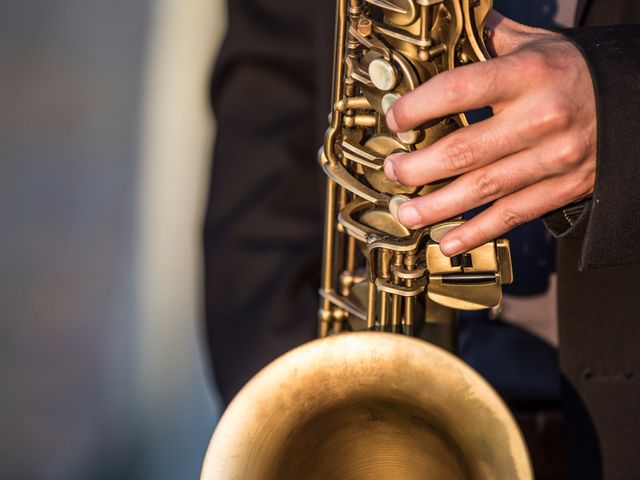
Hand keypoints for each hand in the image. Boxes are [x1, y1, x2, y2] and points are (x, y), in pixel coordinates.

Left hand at [383, 11, 596, 256]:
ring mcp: (555, 157)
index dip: (418, 107)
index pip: (460, 89)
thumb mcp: (535, 44)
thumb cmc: (573, 71)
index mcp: (529, 73)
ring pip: (484, 189)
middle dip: (418, 167)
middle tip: (392, 171)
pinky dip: (477, 232)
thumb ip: (489, 40)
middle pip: (464, 150)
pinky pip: (514, 214)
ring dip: (437, 207)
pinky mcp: (565, 188)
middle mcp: (542, 117)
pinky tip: (447, 243)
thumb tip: (443, 25)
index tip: (395, 120)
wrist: (636, 102)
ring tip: (406, 215)